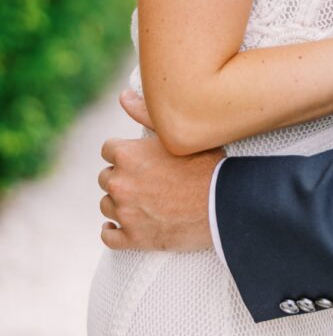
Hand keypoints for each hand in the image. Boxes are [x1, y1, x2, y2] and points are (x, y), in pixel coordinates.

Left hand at [98, 100, 223, 250]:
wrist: (223, 204)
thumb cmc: (206, 165)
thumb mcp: (178, 134)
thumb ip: (147, 114)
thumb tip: (122, 96)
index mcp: (128, 155)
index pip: (108, 150)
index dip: (124, 153)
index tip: (139, 159)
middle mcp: (120, 183)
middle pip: (106, 178)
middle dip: (122, 177)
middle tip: (145, 180)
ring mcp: (125, 213)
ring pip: (106, 205)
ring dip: (120, 203)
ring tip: (142, 201)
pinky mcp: (133, 239)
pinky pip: (108, 236)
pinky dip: (114, 231)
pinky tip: (123, 226)